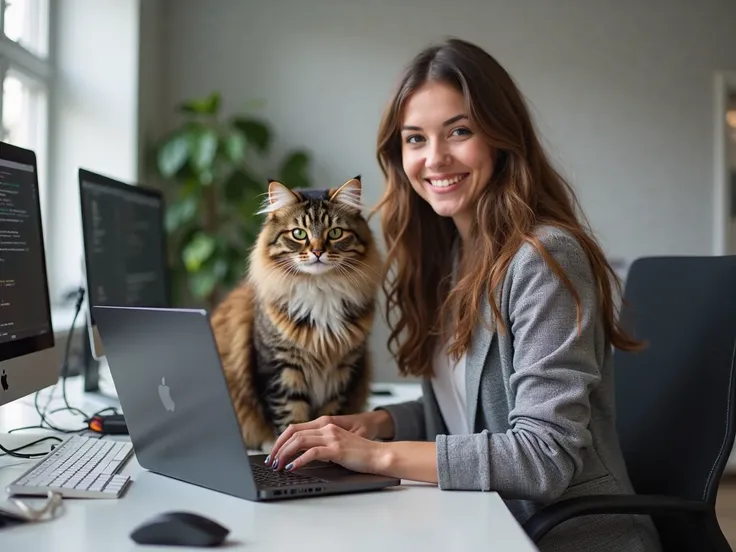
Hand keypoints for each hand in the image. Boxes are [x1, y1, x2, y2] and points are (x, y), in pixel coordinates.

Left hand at [267, 422, 388, 473]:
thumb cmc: (358, 454)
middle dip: (278, 448)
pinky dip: (298, 461)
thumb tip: (298, 457)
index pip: (295, 428)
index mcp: (325, 425)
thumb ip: (320, 446)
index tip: (273, 453)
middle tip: (271, 462)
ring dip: (284, 454)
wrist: (379, 455)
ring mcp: (331, 437)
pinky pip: (312, 453)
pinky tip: (292, 468)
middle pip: (293, 433)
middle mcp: (326, 428)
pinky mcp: (336, 449)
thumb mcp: (335, 446)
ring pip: (299, 441)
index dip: (280, 440)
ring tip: (278, 466)